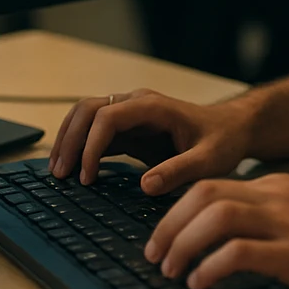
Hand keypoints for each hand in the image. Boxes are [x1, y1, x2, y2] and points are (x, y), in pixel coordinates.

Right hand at [47, 89, 253, 193]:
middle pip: (88, 111)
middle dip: (69, 140)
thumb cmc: (222, 141)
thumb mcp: (208, 160)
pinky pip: (94, 132)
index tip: (86, 177)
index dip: (91, 145)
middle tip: (59, 175)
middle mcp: (137, 104)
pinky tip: (71, 169)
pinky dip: (79, 147)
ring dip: (67, 140)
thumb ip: (179, 171)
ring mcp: (130, 114)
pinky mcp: (129, 129)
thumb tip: (145, 185)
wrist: (231, 130)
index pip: (108, 117)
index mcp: (153, 106)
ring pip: (85, 117)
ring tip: (57, 172)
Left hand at [144, 172, 288, 288]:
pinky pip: (239, 252)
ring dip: (183, 243)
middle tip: (155, 254)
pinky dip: (211, 266)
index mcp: (278, 187)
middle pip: (205, 194)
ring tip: (172, 270)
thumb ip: (272, 220)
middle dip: (170, 224)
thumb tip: (230, 240)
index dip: (179, 210)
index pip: (213, 186)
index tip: (164, 236)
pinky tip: (201, 283)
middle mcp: (278, 197)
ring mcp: (288, 224)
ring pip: (216, 217)